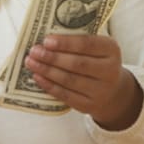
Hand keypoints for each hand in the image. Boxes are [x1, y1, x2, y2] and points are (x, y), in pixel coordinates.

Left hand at [24, 34, 142, 130]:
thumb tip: (45, 38)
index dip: (66, 43)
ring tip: (31, 62)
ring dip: (47, 71)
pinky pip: (66, 96)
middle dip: (52, 57)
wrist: (112, 89)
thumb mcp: (95, 46)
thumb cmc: (96, 59)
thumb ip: (77, 39)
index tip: (46, 40)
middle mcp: (110, 71)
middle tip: (34, 51)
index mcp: (111, 49)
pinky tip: (37, 77)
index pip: (88, 44)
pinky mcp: (90, 105)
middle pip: (77, 64)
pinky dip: (49, 86)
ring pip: (70, 80)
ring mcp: (101, 91)